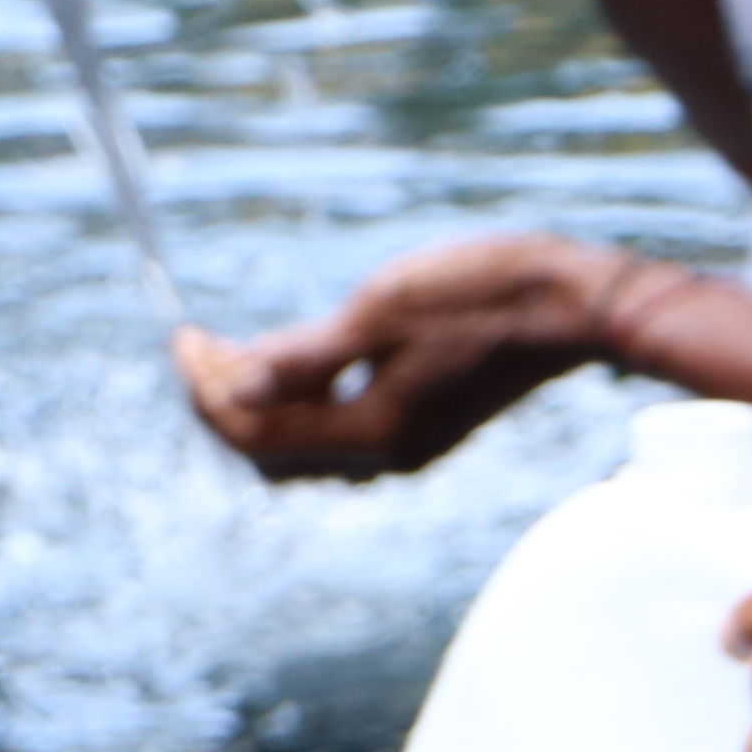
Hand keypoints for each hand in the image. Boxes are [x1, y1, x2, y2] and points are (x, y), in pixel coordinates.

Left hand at [175, 236, 623, 480]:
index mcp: (369, 433)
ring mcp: (406, 447)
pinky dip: (301, 405)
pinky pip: (339, 433)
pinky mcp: (422, 428)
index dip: (206, 391)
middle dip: (224, 405)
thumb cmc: (480, 293)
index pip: (256, 434)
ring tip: (232, 352)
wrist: (570, 303)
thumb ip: (303, 357)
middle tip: (196, 347)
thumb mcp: (378, 311)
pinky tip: (295, 364)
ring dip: (261, 408)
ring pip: (303, 448)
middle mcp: (384, 457)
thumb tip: (233, 390)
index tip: (181, 338)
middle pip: (272, 454)